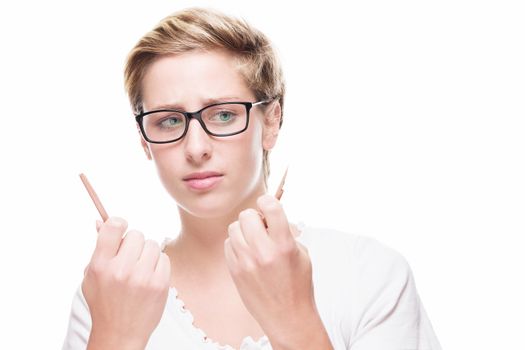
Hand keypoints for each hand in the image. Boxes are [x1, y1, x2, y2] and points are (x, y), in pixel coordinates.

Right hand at [82, 217, 170, 349]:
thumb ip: (99, 248)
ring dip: (147, 253)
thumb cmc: (105, 302)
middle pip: (136, 234)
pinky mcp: (159, 284)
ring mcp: (142, 277)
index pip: (113, 227)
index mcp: (100, 265)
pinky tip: (149, 276)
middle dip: (134, 243)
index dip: (118, 224)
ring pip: (152, 244)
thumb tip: (101, 220)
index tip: (120, 230)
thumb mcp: (92, 276)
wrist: (120, 333)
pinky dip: (158, 264)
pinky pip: (164, 258)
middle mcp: (121, 270)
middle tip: (130, 257)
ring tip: (140, 268)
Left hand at [224, 195, 323, 346]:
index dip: (268, 200)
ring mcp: (246, 262)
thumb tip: (270, 214)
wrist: (287, 317)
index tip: (267, 203)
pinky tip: (248, 253)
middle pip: (247, 215)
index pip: (271, 207)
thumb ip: (285, 232)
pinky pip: (228, 244)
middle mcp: (263, 252)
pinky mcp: (235, 270)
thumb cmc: (298, 285)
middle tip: (262, 226)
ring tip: (255, 240)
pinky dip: (237, 244)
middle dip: (255, 216)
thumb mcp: (301, 254)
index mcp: (284, 245)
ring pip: (234, 228)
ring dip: (244, 230)